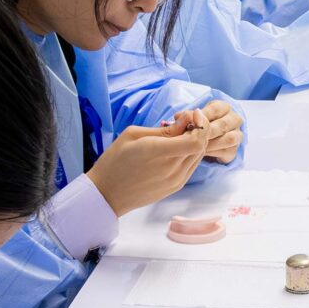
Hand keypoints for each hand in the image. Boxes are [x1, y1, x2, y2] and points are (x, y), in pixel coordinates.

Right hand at [89, 121, 209, 213]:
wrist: (107, 194)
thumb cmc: (115, 161)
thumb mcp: (133, 135)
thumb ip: (164, 129)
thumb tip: (187, 119)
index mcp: (159, 152)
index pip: (197, 139)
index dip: (200, 123)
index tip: (192, 113)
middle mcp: (171, 169)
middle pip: (201, 146)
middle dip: (198, 129)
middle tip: (185, 121)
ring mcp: (175, 180)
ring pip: (199, 156)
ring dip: (195, 142)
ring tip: (180, 134)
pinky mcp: (175, 187)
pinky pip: (191, 166)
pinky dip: (190, 154)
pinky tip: (177, 148)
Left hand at [171, 100, 242, 164]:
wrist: (203, 141)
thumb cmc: (195, 125)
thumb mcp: (189, 118)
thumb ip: (185, 117)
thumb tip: (178, 116)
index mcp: (223, 107)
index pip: (216, 110)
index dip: (202, 117)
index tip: (190, 124)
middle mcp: (234, 119)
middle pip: (223, 125)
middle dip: (207, 132)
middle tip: (193, 138)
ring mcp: (237, 134)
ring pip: (229, 139)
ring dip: (212, 144)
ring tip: (196, 147)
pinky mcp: (234, 150)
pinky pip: (228, 151)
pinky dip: (214, 153)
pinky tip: (202, 154)